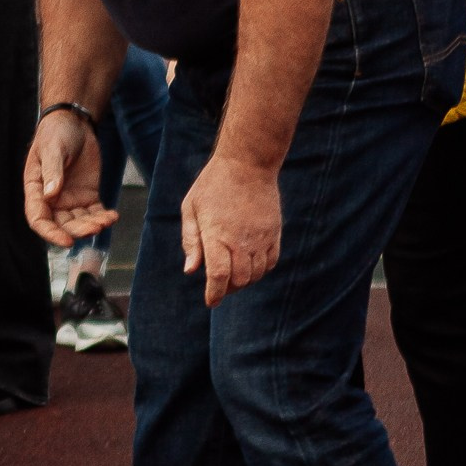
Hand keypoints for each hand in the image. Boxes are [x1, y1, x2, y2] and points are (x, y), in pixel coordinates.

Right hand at [23, 109, 115, 249]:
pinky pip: (95, 212)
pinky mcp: (88, 195)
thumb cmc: (56, 133)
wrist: (74, 123)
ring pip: (80, 222)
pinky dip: (104, 217)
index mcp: (36, 190)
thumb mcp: (52, 149)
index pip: (39, 219)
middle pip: (62, 225)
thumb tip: (50, 195)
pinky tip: (113, 216)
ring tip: (107, 220)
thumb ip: (52, 171)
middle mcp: (52, 200)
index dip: (50, 233)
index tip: (67, 241)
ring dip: (93, 225)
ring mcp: (70, 199)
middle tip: (95, 228)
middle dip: (78, 231)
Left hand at [181, 153, 281, 305]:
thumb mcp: (190, 208)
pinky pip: (272, 261)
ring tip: (233, 276)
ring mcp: (261, 237)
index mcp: (217, 235)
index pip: (218, 277)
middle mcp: (241, 240)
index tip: (211, 301)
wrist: (248, 164)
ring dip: (244, 281)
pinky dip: (261, 270)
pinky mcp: (274, 232)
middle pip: (239, 280)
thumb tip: (191, 271)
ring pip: (256, 274)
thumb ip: (190, 241)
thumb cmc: (213, 184)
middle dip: (228, 289)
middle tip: (219, 287)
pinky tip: (250, 265)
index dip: (214, 294)